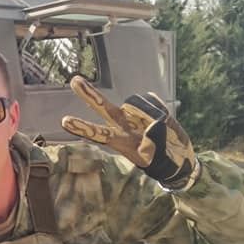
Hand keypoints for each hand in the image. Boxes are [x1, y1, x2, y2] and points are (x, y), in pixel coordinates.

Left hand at [61, 76, 198, 189]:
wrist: (179, 156)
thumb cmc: (165, 163)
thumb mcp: (159, 161)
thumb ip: (154, 145)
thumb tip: (153, 125)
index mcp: (120, 141)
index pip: (98, 133)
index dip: (82, 127)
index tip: (64, 121)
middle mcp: (122, 124)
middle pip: (103, 107)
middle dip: (89, 94)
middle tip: (74, 80)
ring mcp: (134, 114)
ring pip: (137, 104)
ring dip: (149, 113)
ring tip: (161, 129)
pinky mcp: (148, 105)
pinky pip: (152, 101)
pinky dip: (160, 109)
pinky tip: (164, 120)